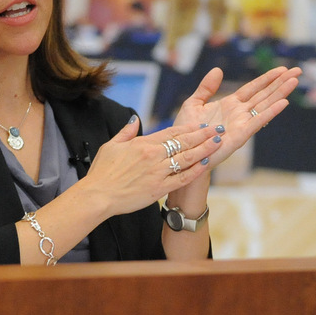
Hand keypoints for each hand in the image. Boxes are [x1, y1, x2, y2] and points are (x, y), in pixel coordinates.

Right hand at [81, 116, 218, 216]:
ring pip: (186, 158)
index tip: (201, 124)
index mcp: (143, 143)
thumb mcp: (111, 145)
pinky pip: (182, 178)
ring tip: (217, 143)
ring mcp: (157, 172)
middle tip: (217, 129)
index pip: (171, 132)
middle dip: (203, 135)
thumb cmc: (102, 172)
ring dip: (204, 149)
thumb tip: (135, 120)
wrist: (98, 195)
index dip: (189, 128)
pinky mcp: (159, 188)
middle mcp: (153, 155)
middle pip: (183, 142)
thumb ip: (126, 132)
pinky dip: (195, 170)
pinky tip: (206, 164)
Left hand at [172, 66, 299, 169]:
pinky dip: (271, 112)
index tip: (282, 69)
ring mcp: (242, 124)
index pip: (253, 88)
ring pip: (265, 105)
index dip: (267, 78)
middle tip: (297, 71)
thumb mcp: (193, 103)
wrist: (183, 153)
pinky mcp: (241, 135)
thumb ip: (206, 87)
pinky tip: (283, 103)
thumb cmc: (186, 132)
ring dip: (280, 93)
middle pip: (264, 94)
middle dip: (280, 83)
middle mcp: (240, 113)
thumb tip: (218, 70)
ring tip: (294, 81)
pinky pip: (258, 121)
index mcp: (230, 104)